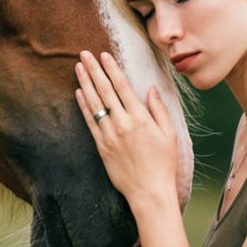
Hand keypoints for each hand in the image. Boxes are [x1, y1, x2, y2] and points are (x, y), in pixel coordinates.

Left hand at [75, 50, 180, 207]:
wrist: (149, 192)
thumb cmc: (163, 164)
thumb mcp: (168, 134)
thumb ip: (159, 109)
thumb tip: (150, 88)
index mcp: (140, 118)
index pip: (122, 87)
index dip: (111, 69)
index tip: (103, 55)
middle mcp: (122, 124)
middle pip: (104, 91)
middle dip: (93, 70)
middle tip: (84, 54)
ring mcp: (109, 135)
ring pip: (94, 104)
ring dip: (85, 83)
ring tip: (78, 67)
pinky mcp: (101, 146)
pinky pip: (90, 122)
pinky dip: (83, 106)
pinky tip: (78, 93)